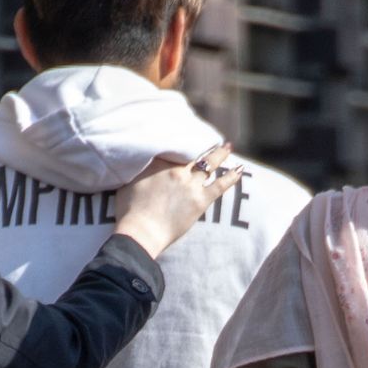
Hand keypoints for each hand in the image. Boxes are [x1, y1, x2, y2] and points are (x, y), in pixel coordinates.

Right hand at [110, 149, 240, 257]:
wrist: (140, 231)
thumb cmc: (128, 211)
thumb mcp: (128, 181)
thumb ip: (139, 169)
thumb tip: (141, 162)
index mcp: (158, 163)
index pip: (173, 146)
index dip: (181, 141)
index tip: (186, 136)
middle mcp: (176, 169)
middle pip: (193, 152)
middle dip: (202, 143)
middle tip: (210, 137)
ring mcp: (190, 184)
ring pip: (209, 164)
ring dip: (220, 154)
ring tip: (227, 147)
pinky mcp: (200, 200)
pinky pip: (221, 185)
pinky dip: (232, 176)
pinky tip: (240, 169)